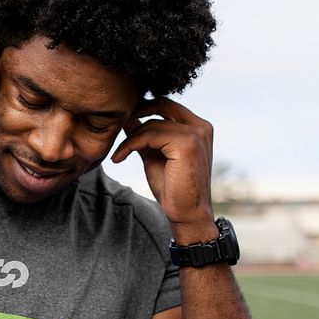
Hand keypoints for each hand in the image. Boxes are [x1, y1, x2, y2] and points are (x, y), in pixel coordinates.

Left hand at [110, 97, 216, 241]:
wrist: (187, 213)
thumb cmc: (172, 188)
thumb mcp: (155, 156)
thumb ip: (145, 137)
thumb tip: (129, 119)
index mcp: (198, 127)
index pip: (167, 105)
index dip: (144, 108)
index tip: (124, 119)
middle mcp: (201, 126)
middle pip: (162, 104)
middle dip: (137, 110)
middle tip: (118, 123)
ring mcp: (195, 133)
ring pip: (151, 124)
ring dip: (129, 139)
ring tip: (118, 154)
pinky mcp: (186, 143)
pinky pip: (149, 136)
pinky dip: (130, 145)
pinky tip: (119, 158)